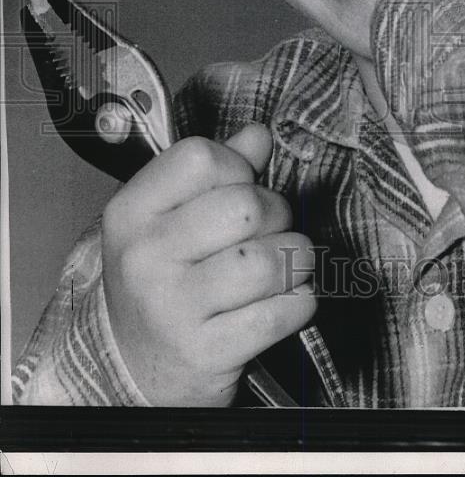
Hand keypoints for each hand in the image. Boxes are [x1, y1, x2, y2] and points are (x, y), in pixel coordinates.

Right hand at [102, 124, 315, 405]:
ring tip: (282, 265)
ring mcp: (173, 308)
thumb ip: (216, 171)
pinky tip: (283, 300)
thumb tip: (258, 135)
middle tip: (269, 229)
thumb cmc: (162, 279)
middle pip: (246, 206)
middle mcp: (146, 258)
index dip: (237, 166)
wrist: (129, 366)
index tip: (241, 185)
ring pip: (272, 259)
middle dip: (276, 213)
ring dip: (295, 259)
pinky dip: (299, 301)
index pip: (200, 158)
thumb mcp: (171, 218)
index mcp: (132, 212)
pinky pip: (285, 310)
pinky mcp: (206, 352)